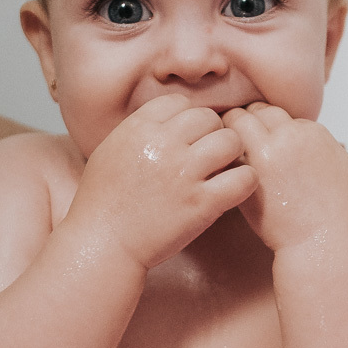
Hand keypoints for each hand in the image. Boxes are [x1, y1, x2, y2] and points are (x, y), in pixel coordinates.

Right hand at [66, 95, 257, 267]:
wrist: (102, 244)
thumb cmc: (102, 201)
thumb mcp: (112, 150)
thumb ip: (140, 130)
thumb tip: (169, 118)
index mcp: (139, 128)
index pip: (180, 103)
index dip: (187, 119)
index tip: (186, 138)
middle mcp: (163, 144)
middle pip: (209, 118)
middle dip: (212, 134)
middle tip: (208, 155)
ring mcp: (184, 173)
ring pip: (231, 142)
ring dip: (232, 155)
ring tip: (223, 170)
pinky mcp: (202, 203)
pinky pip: (244, 178)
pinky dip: (245, 181)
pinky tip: (234, 189)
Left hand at [222, 102, 347, 250]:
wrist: (322, 242)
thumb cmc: (340, 211)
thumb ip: (330, 148)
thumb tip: (320, 142)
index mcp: (311, 131)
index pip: (279, 113)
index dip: (270, 127)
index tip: (266, 141)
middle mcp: (288, 136)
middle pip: (255, 110)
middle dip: (248, 123)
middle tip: (242, 142)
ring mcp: (265, 154)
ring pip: (235, 121)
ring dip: (230, 133)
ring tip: (229, 151)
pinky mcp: (245, 174)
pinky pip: (225, 150)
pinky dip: (223, 155)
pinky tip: (224, 167)